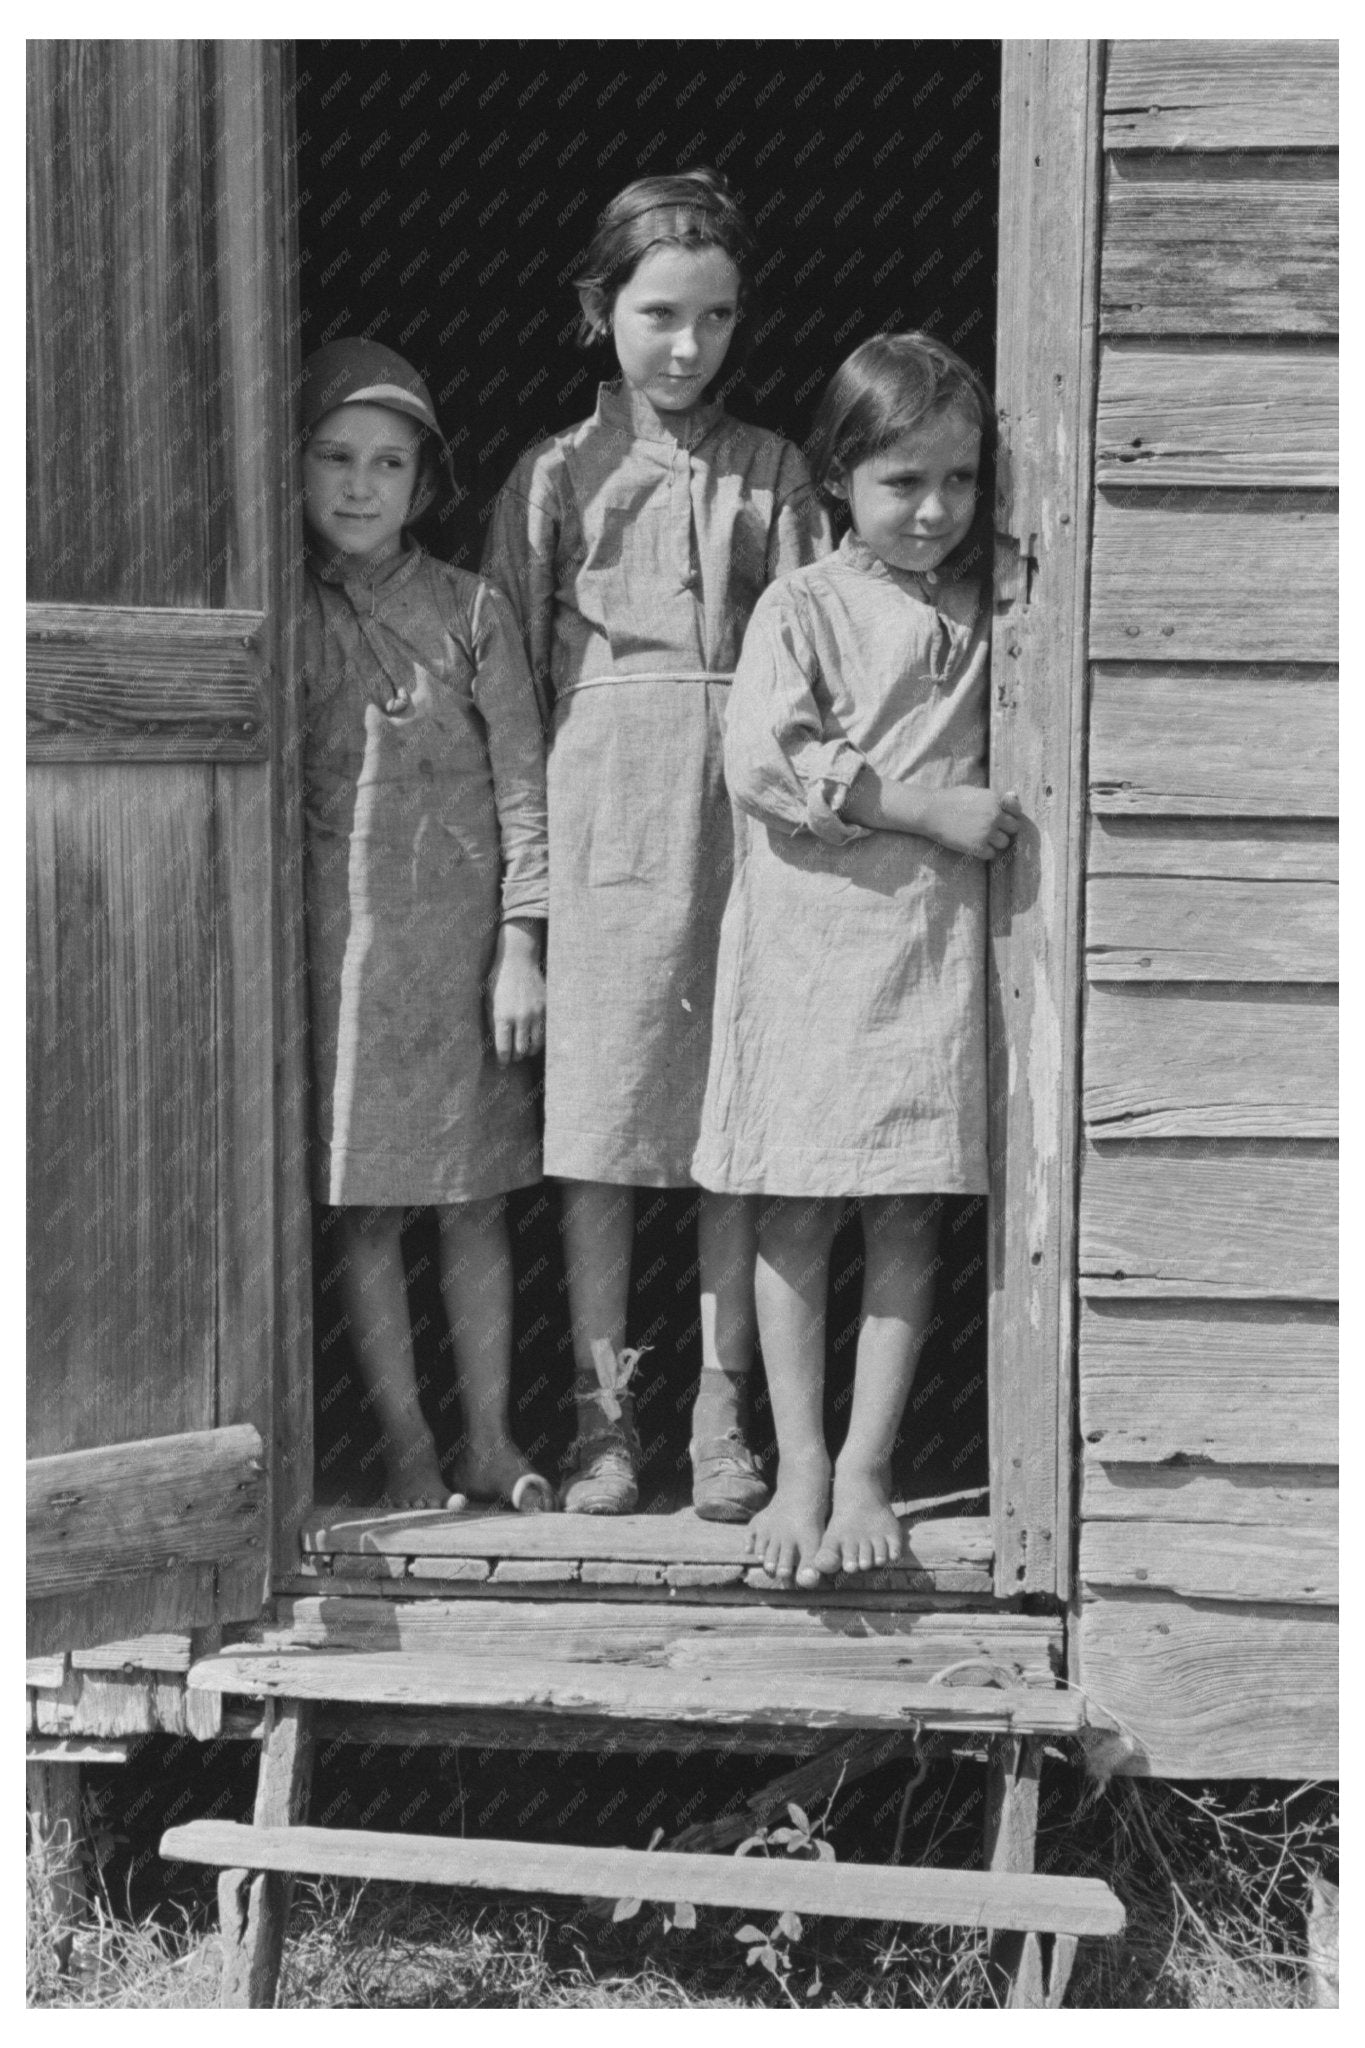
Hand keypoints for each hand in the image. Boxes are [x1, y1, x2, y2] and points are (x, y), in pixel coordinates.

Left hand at [488, 919, 545, 1064]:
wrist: (518, 960)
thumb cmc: (498, 979)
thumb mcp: (489, 1001)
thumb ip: (493, 1023)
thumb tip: (497, 1044)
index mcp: (503, 1016)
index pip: (504, 1048)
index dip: (503, 1059)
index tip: (502, 1064)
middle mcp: (521, 1017)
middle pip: (521, 1049)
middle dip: (516, 1057)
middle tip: (513, 1058)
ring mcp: (536, 1013)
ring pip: (536, 1044)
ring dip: (529, 1051)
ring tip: (524, 1051)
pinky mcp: (546, 1008)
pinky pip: (545, 1032)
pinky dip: (540, 1039)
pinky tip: (534, 1039)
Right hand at [921, 786, 1022, 860]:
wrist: (930, 812)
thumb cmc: (950, 800)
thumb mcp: (974, 792)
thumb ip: (994, 798)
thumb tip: (1013, 797)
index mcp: (994, 800)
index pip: (1016, 812)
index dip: (1010, 817)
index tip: (1002, 820)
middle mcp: (994, 815)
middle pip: (1013, 829)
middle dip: (1004, 830)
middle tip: (990, 830)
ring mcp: (986, 832)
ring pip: (1004, 843)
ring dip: (995, 842)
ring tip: (980, 838)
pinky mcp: (977, 846)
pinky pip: (991, 854)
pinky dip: (984, 852)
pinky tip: (973, 845)